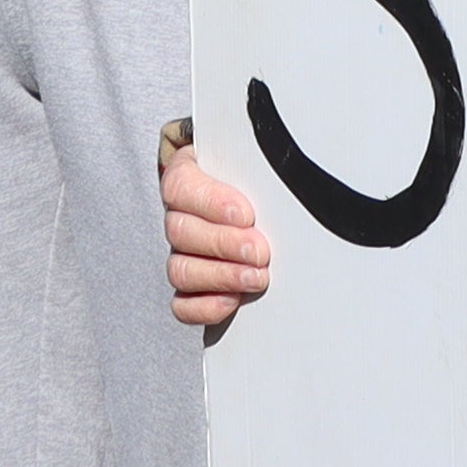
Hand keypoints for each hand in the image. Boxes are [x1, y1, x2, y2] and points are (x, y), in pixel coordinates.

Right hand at [162, 132, 271, 335]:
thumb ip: (257, 164)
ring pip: (180, 269)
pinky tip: (233, 299)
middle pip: (180, 232)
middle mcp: (181, 216)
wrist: (255, 197)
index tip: (245, 214)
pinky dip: (206, 306)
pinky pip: (182, 304)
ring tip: (255, 276)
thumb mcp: (250, 160)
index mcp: (188, 176)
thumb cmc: (250, 176)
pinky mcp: (192, 289)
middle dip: (224, 244)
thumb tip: (286, 165)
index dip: (211, 203)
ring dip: (221, 275)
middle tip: (259, 250)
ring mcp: (184, 254)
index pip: (181, 186)